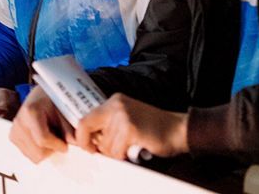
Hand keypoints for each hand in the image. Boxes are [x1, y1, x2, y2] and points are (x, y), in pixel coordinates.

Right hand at [9, 86, 72, 162]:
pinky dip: (38, 150)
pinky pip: (29, 154)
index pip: (43, 139)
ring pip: (33, 156)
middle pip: (38, 152)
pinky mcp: (13, 137)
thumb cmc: (53, 100)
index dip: (57, 146)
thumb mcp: (65, 110)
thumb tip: (77, 145)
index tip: (65, 145)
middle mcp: (20, 122)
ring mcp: (15, 130)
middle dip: (52, 149)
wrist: (41, 94)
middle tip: (59, 138)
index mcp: (31, 112)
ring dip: (45, 150)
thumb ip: (70, 129)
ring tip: (51, 136)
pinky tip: (43, 137)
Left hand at [73, 93, 188, 160]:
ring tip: (131, 146)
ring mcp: (123, 116)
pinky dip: (124, 156)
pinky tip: (135, 149)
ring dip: (116, 152)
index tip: (87, 147)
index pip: (84, 119)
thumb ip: (108, 125)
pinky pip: (116, 152)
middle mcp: (116, 105)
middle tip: (116, 148)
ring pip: (104, 146)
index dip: (81, 136)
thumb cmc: (153, 128)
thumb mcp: (127, 119)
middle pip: (90, 132)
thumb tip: (89, 141)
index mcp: (114, 101)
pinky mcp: (130, 129)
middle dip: (100, 147)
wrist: (177, 129)